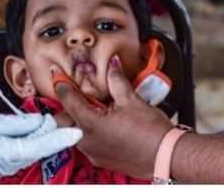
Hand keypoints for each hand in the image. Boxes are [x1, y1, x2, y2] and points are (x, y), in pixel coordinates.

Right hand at [0, 112, 81, 182]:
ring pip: (29, 153)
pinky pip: (18, 157)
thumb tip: (37, 120)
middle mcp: (4, 166)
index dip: (58, 139)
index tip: (75, 133)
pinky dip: (27, 145)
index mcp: (1, 153)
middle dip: (52, 136)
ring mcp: (0, 171)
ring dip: (40, 140)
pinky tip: (33, 135)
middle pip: (36, 150)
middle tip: (66, 122)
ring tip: (51, 124)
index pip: (38, 146)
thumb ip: (15, 124)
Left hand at [53, 56, 172, 178]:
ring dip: (78, 118)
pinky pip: (87, 142)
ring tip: (91, 106)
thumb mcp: (132, 100)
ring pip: (75, 132)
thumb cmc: (151, 132)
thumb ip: (117, 80)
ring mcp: (93, 152)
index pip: (68, 100)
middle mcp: (86, 141)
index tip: (57, 74)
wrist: (166, 156)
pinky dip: (89, 130)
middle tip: (75, 91)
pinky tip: (103, 122)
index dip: (61, 83)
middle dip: (67, 105)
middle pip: (64, 120)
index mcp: (90, 124)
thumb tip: (113, 64)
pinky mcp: (101, 159)